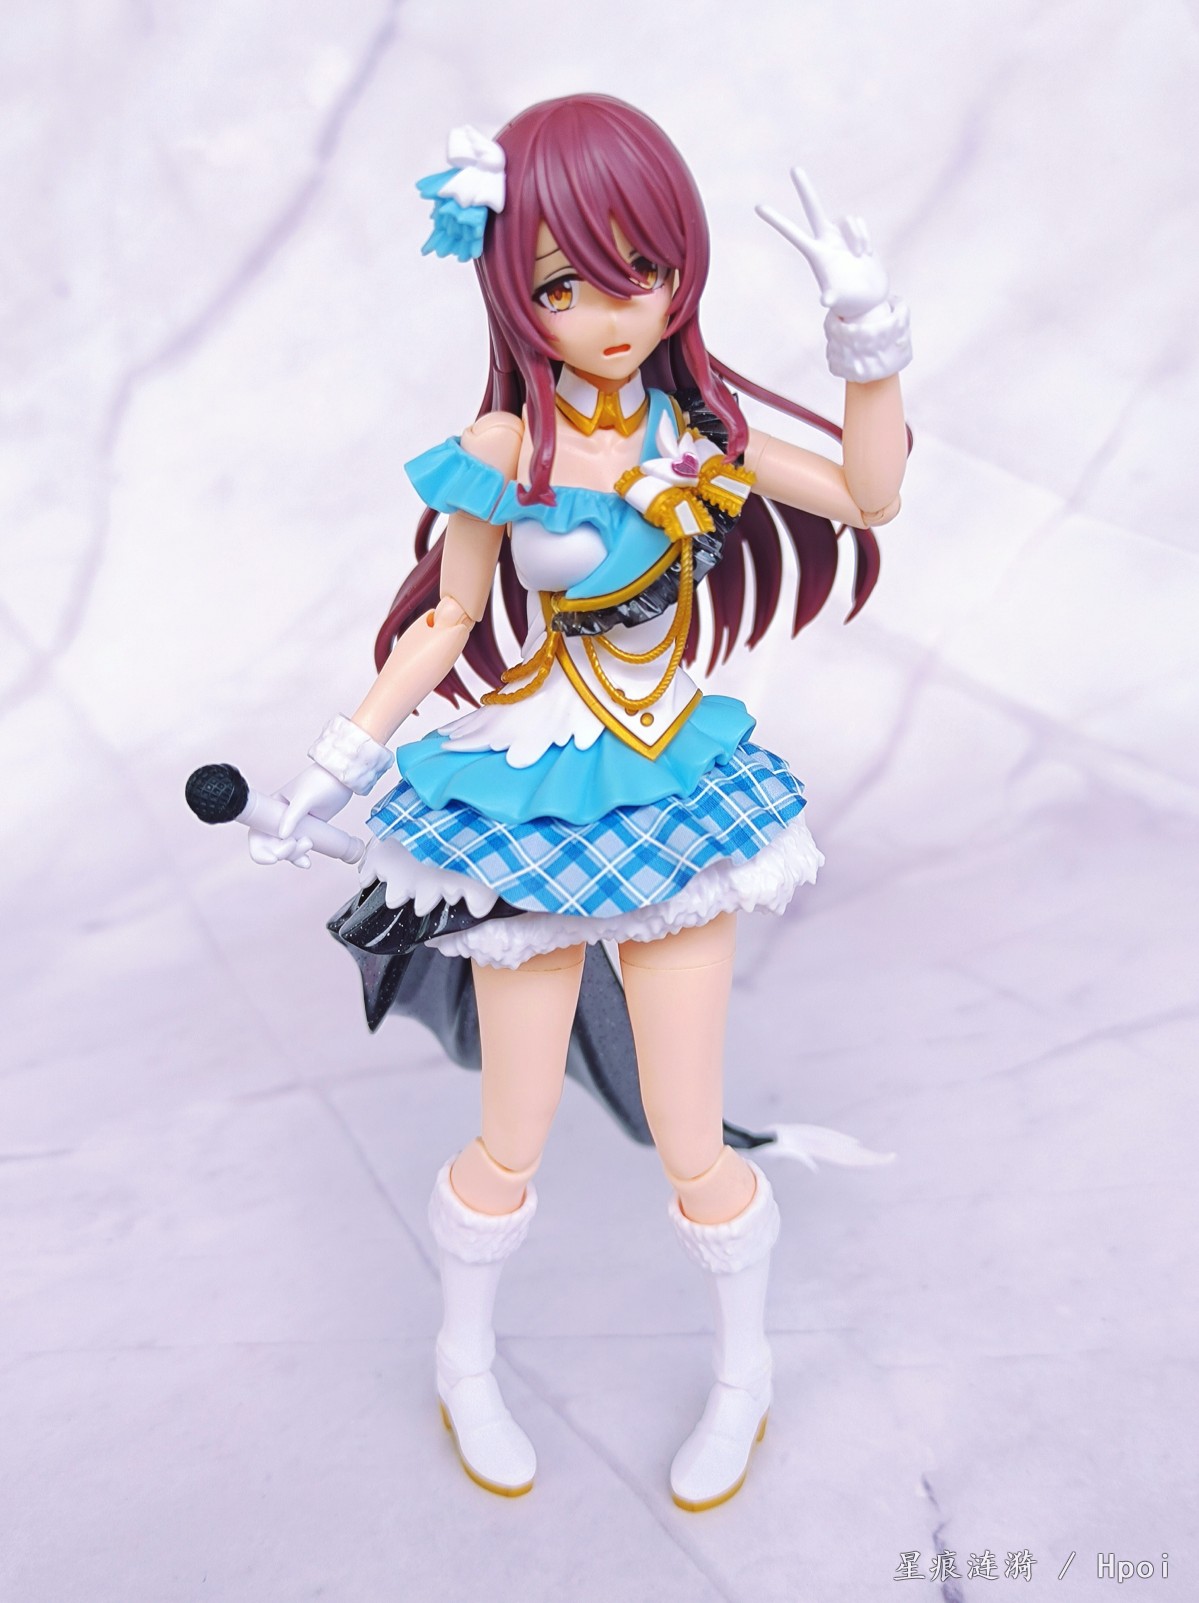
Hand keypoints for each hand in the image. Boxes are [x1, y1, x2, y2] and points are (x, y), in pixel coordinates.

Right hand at [247, 763, 351, 869]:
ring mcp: (294, 826)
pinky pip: (299, 848)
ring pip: (285, 849)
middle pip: (270, 844)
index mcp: (272, 807)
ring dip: (293, 855)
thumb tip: (283, 836)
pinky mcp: (308, 830)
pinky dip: (301, 856)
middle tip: (294, 847)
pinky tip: (307, 862)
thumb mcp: (305, 797)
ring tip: (308, 844)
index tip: (273, 858)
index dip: (259, 847)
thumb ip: (293, 815)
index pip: (257, 831)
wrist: (342, 779)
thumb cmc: (321, 781)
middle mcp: (279, 818)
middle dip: (280, 852)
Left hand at [756, 167, 889, 320]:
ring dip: (857, 237)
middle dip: (805, 189)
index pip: (792, 233)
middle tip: (794, 168)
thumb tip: (825, 302)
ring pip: (847, 219)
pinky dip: (865, 237)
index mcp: (816, 253)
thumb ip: (832, 298)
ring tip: (859, 257)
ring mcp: (841, 237)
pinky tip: (866, 254)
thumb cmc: (850, 302)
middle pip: (813, 209)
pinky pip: (860, 223)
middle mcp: (826, 241)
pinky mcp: (856, 234)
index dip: (776, 220)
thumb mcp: (838, 299)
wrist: (868, 300)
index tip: (758, 206)